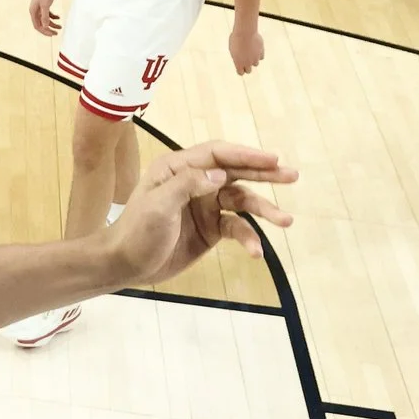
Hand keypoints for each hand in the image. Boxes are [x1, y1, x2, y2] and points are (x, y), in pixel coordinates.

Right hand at [28, 0, 59, 37]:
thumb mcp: (45, 5)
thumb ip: (45, 16)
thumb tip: (44, 26)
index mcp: (33, 12)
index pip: (37, 26)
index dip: (44, 31)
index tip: (53, 34)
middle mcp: (35, 11)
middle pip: (41, 24)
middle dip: (48, 29)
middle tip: (57, 33)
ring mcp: (39, 8)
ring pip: (45, 19)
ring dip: (52, 24)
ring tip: (60, 27)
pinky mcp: (43, 4)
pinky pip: (47, 14)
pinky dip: (53, 17)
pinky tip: (58, 17)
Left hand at [105, 141, 296, 284]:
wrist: (126, 264)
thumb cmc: (137, 230)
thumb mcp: (157, 205)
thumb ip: (188, 186)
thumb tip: (221, 174)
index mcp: (178, 168)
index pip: (217, 154)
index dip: (245, 154)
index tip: (272, 159)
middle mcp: (195, 182)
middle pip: (235, 172)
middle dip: (264, 174)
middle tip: (292, 175)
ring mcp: (205, 206)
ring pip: (242, 201)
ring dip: (264, 209)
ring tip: (286, 220)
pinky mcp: (211, 229)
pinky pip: (236, 228)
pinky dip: (248, 238)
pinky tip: (255, 251)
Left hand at [228, 19, 263, 75]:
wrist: (245, 33)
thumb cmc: (235, 39)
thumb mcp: (232, 48)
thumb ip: (236, 56)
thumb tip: (240, 60)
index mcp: (238, 63)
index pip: (241, 73)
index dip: (240, 69)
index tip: (239, 65)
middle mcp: (248, 63)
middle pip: (249, 70)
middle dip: (246, 66)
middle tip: (244, 59)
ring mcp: (255, 58)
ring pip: (256, 64)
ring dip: (253, 60)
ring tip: (249, 52)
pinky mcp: (261, 53)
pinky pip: (261, 57)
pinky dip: (259, 54)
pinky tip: (255, 49)